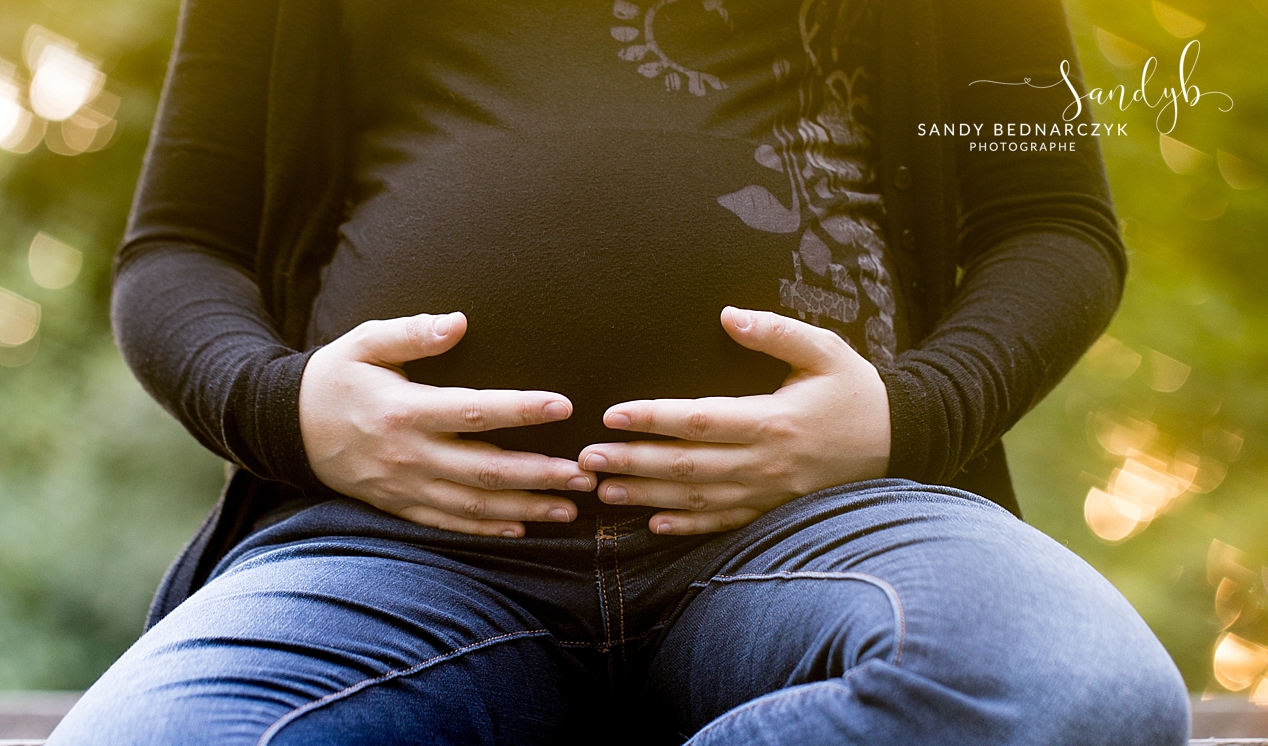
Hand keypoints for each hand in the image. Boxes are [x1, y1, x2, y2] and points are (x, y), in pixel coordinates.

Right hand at [298, 312, 595, 536]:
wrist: (286, 427)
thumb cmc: (336, 377)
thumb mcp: (365, 343)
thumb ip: (412, 332)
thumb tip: (459, 321)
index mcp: (404, 410)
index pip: (474, 411)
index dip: (521, 409)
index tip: (563, 405)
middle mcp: (409, 455)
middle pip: (485, 469)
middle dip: (540, 475)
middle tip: (585, 475)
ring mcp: (405, 487)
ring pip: (475, 504)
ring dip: (526, 508)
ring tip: (570, 508)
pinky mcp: (399, 506)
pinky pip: (449, 524)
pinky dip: (487, 529)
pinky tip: (523, 529)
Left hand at [577, 306, 889, 534]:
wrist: (900, 441)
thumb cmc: (857, 391)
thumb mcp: (825, 350)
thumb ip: (776, 331)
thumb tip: (728, 315)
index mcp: (772, 419)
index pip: (699, 420)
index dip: (652, 418)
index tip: (611, 415)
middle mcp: (765, 461)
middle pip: (686, 465)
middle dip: (632, 463)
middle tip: (585, 461)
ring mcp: (768, 491)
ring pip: (696, 498)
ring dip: (647, 497)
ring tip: (604, 492)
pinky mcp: (773, 509)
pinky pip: (723, 523)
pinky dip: (686, 526)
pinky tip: (652, 524)